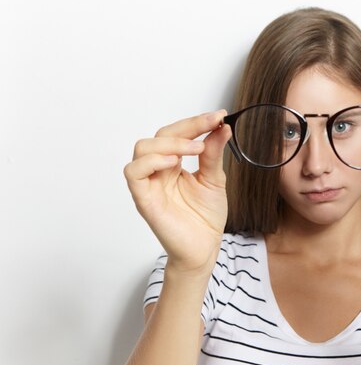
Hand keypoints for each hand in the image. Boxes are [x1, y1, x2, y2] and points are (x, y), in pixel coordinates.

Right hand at [123, 110, 231, 274]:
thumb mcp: (214, 180)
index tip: (219, 115)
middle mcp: (158, 171)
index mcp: (173, 165)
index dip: (196, 122)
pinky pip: (134, 172)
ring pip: (142, 148)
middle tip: (211, 125)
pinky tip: (174, 164)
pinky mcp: (143, 198)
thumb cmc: (205, 217)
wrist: (204, 248)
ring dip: (170, 143)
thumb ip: (213, 154)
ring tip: (196, 149)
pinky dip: (152, 162)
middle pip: (160, 136)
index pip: (177, 134)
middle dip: (187, 127)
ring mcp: (149, 184)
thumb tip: (221, 128)